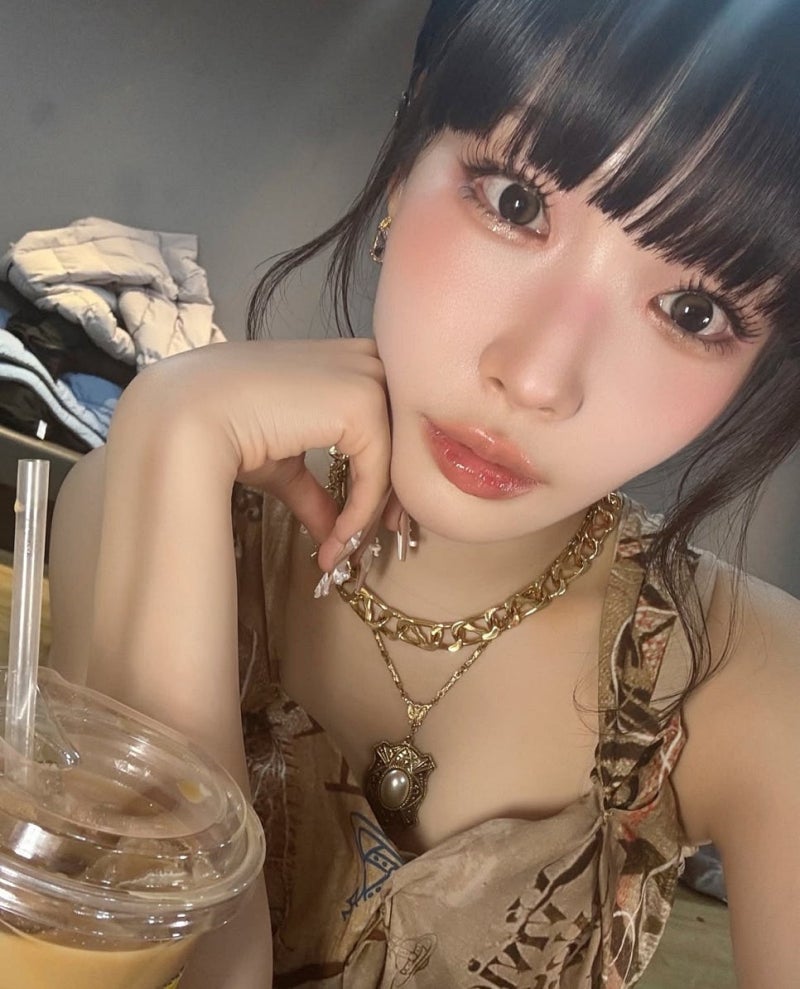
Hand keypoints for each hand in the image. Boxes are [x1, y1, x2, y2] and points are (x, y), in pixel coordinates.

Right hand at [114, 338, 392, 570]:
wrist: (187, 419)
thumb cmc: (224, 430)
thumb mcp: (284, 464)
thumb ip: (317, 491)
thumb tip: (332, 533)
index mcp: (344, 361)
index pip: (391, 414)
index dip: (390, 466)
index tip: (381, 514)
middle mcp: (362, 359)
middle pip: (404, 434)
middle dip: (397, 490)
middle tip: (384, 537)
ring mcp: (365, 376)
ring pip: (397, 456)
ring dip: (375, 511)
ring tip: (345, 550)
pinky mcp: (363, 402)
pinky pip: (378, 472)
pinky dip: (360, 514)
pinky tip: (335, 542)